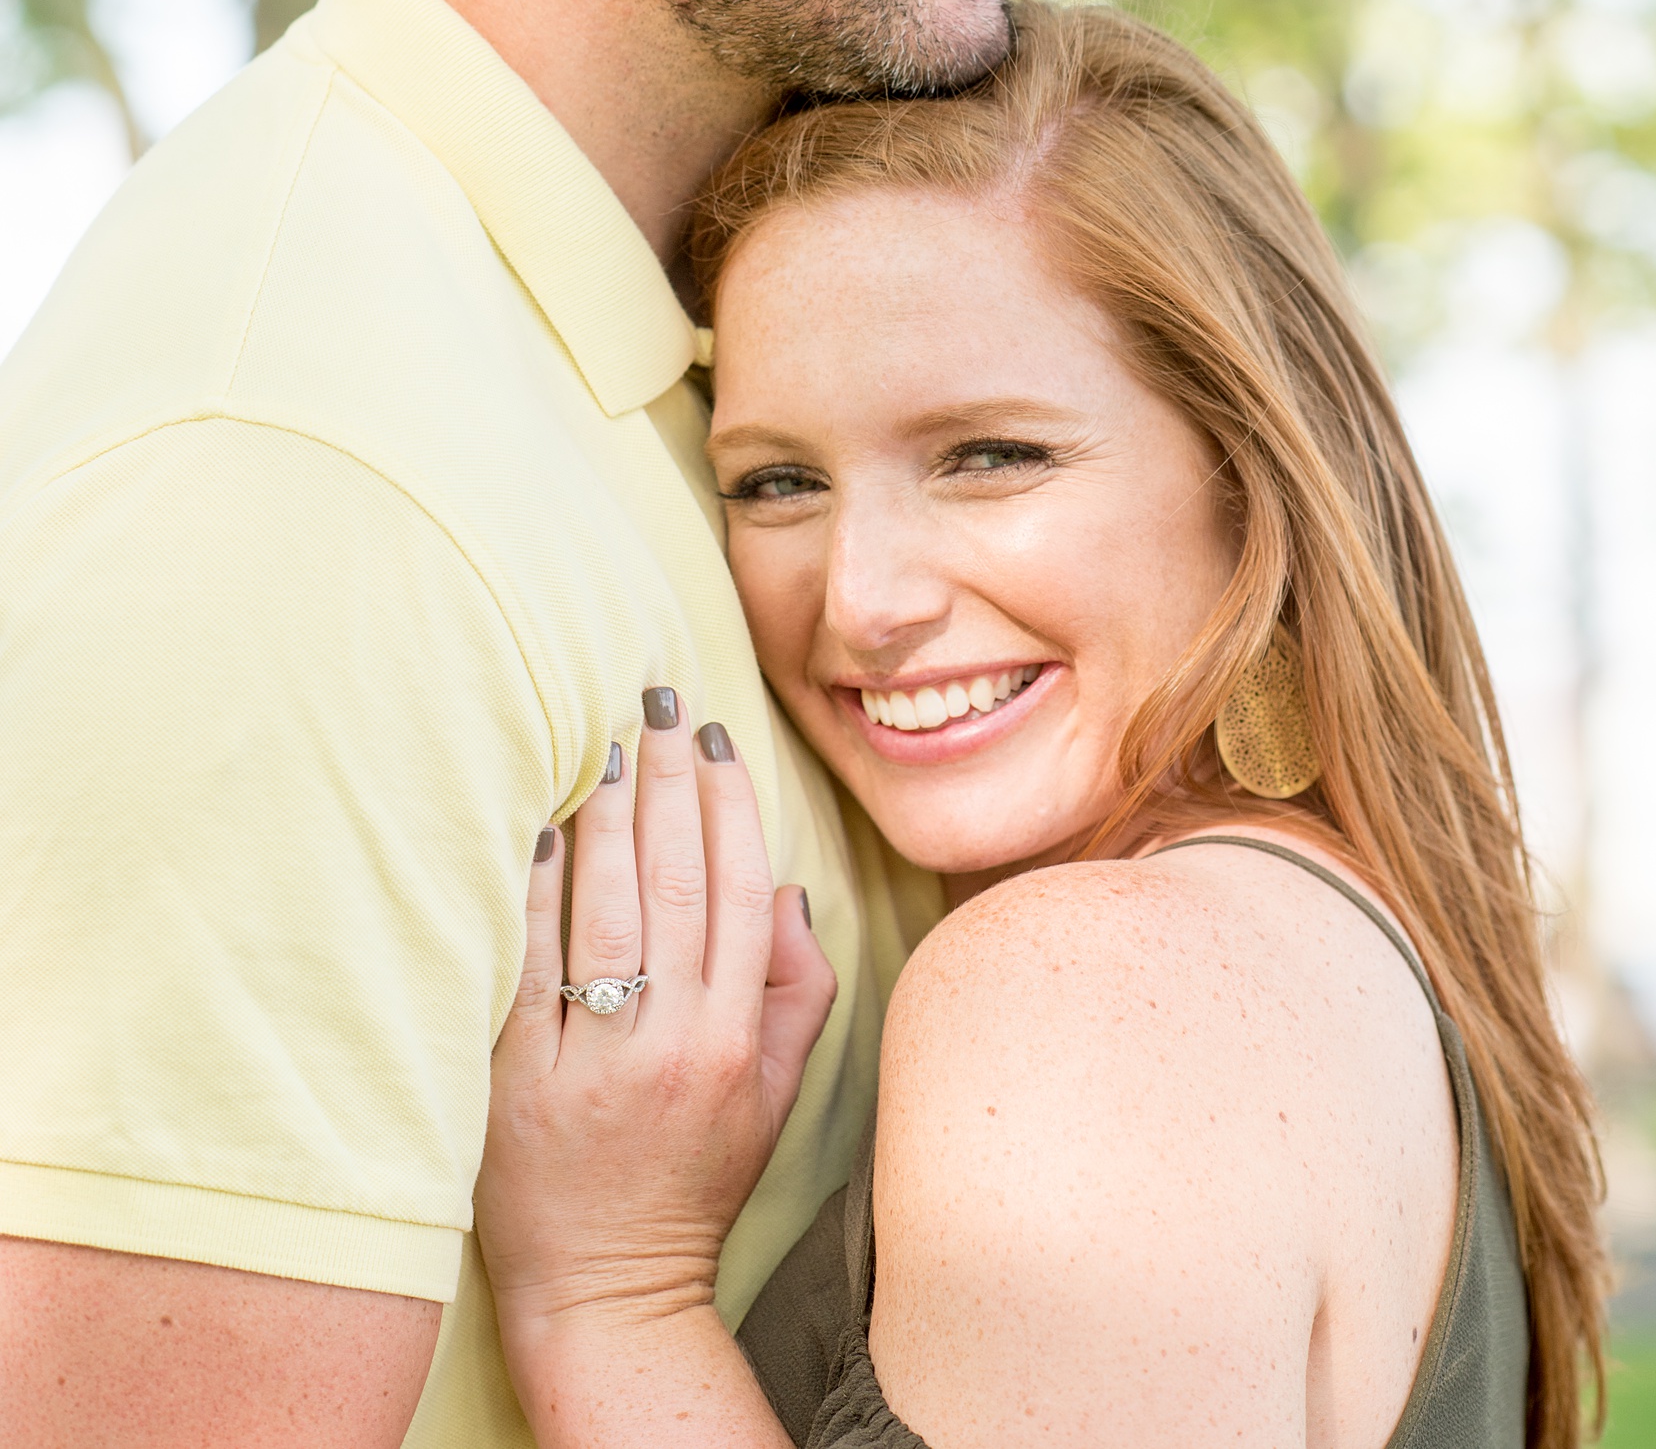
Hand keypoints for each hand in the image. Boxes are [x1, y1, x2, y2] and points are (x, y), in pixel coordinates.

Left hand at [475, 694, 836, 1378]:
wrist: (604, 1295)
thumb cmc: (689, 1182)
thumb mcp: (774, 1100)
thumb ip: (798, 995)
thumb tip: (788, 892)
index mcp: (736, 1043)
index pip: (743, 896)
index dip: (733, 807)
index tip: (718, 738)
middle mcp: (673, 1047)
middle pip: (680, 887)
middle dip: (673, 781)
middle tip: (660, 700)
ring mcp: (593, 1066)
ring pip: (610, 915)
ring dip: (611, 816)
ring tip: (608, 741)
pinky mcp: (517, 1085)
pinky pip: (528, 969)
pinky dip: (533, 892)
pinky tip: (536, 828)